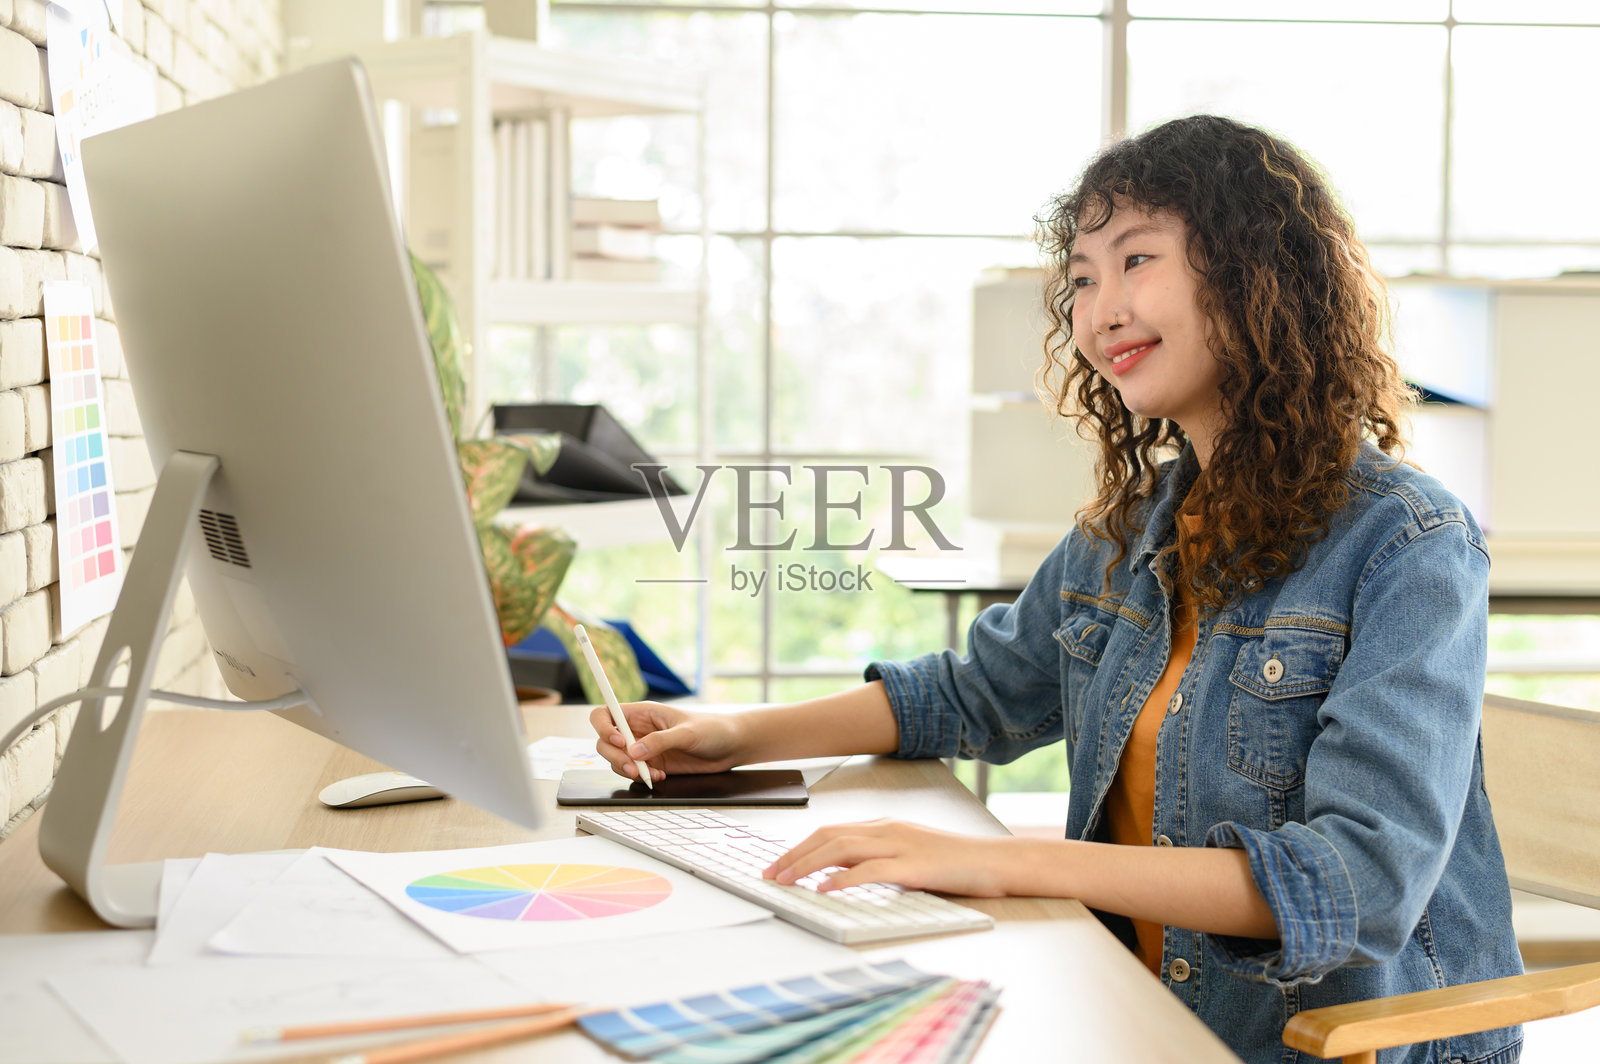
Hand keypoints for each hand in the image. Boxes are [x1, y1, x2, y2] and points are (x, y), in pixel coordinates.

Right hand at [589, 702, 744, 781]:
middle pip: (606, 741)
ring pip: (616, 759)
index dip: (603, 727)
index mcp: (643, 712)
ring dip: (626, 769)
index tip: (619, 741)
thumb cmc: (712, 729)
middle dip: (614, 756)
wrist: (730, 747)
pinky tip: (660, 776)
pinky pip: (633, 773)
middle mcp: (638, 729)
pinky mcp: (652, 765)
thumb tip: (634, 751)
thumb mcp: (687, 732)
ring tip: (648, 774)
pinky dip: (641, 778)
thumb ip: (660, 741)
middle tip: (633, 767)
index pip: (607, 713)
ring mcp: (644, 748)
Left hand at [762, 819, 1012, 897]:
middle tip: (770, 874)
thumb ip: (879, 860)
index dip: (800, 846)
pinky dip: (843, 878)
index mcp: (886, 826)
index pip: (831, 831)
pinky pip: (870, 870)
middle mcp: (888, 830)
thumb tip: (843, 875)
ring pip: (841, 848)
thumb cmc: (957, 863)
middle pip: (828, 836)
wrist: (997, 862)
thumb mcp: (911, 855)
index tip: (778, 863)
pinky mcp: (914, 866)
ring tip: (785, 880)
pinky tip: (825, 889)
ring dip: (807, 864)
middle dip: (793, 854)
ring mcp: (901, 845)